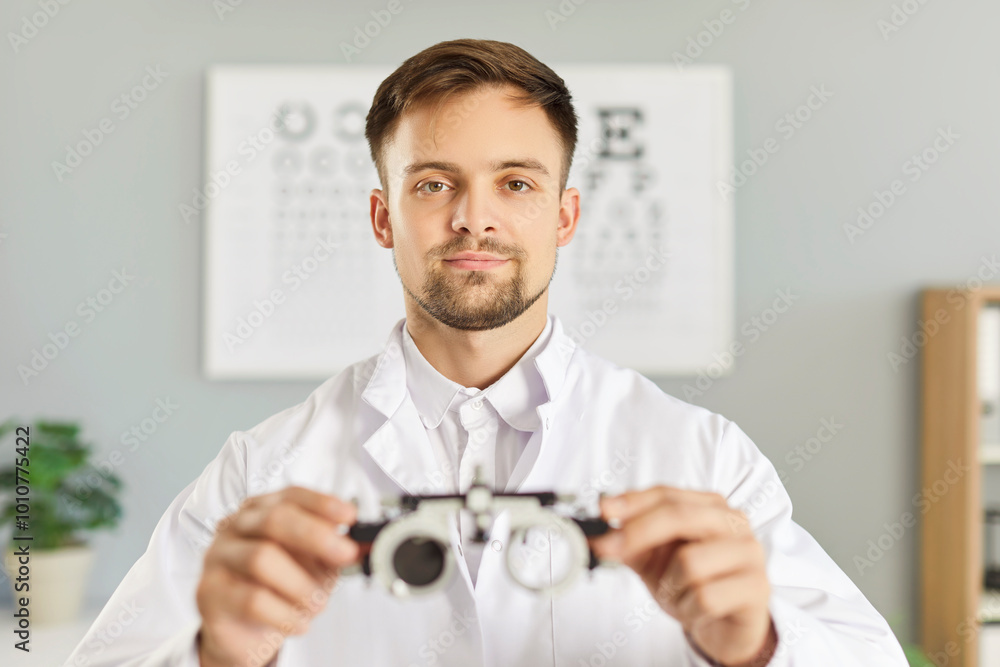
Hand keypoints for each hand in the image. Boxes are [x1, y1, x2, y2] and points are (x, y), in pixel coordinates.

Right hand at [196, 486, 359, 666]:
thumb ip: (333, 551)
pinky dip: (285, 613)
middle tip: (345, 555)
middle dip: (316, 536)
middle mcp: (236, 526)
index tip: (350, 516)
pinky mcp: (208, 592)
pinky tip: (300, 622)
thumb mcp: (313, 565)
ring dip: (301, 583)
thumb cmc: (279, 587)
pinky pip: (251, 599)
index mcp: (262, 509)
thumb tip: (362, 544)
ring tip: (318, 603)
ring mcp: (218, 556)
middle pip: (274, 519)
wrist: (243, 630)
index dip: (322, 504)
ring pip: (261, 558)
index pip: (291, 496)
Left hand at [590, 486, 773, 665]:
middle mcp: (733, 521)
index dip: (631, 501)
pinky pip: (705, 596)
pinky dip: (688, 609)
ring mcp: (750, 553)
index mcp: (710, 506)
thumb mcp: (655, 560)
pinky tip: (695, 611)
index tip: (602, 510)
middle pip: (678, 516)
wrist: (727, 625)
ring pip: (689, 562)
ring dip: (670, 587)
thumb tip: (599, 531)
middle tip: (608, 548)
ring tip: (678, 596)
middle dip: (638, 533)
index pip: (666, 494)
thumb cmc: (692, 585)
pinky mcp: (758, 587)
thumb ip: (630, 542)